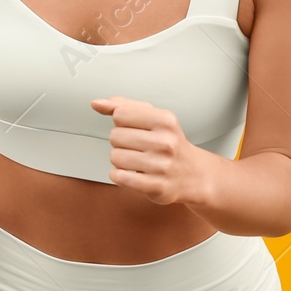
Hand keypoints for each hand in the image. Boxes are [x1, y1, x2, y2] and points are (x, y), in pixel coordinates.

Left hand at [90, 96, 216, 207]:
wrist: (193, 174)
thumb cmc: (169, 143)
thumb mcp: (152, 117)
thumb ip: (123, 106)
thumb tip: (96, 103)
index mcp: (165, 120)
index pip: (120, 114)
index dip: (122, 122)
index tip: (136, 128)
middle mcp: (166, 142)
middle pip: (115, 136)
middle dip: (121, 142)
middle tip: (139, 147)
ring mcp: (162, 166)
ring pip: (115, 157)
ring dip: (121, 160)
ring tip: (138, 161)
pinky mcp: (156, 187)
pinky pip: (119, 177)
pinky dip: (119, 175)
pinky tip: (133, 173)